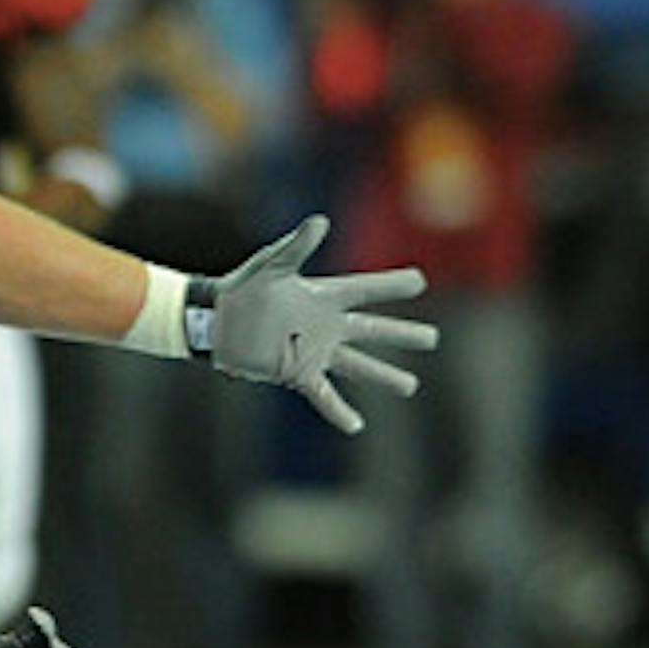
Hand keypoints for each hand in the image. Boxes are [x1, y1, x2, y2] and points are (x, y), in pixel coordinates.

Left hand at [197, 215, 438, 433]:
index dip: (391, 286)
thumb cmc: (243, 288)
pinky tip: (356, 426)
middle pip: (372, 331)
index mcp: (322, 297)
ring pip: (357, 365)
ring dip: (384, 376)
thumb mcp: (271, 265)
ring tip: (410, 387)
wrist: (216, 321)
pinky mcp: (297, 372)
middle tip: (432, 339)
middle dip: (402, 335)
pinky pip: (323, 395)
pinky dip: (338, 411)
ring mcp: (313, 351)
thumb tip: (320, 221)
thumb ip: (297, 247)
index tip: (419, 281)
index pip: (365, 291)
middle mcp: (324, 325)